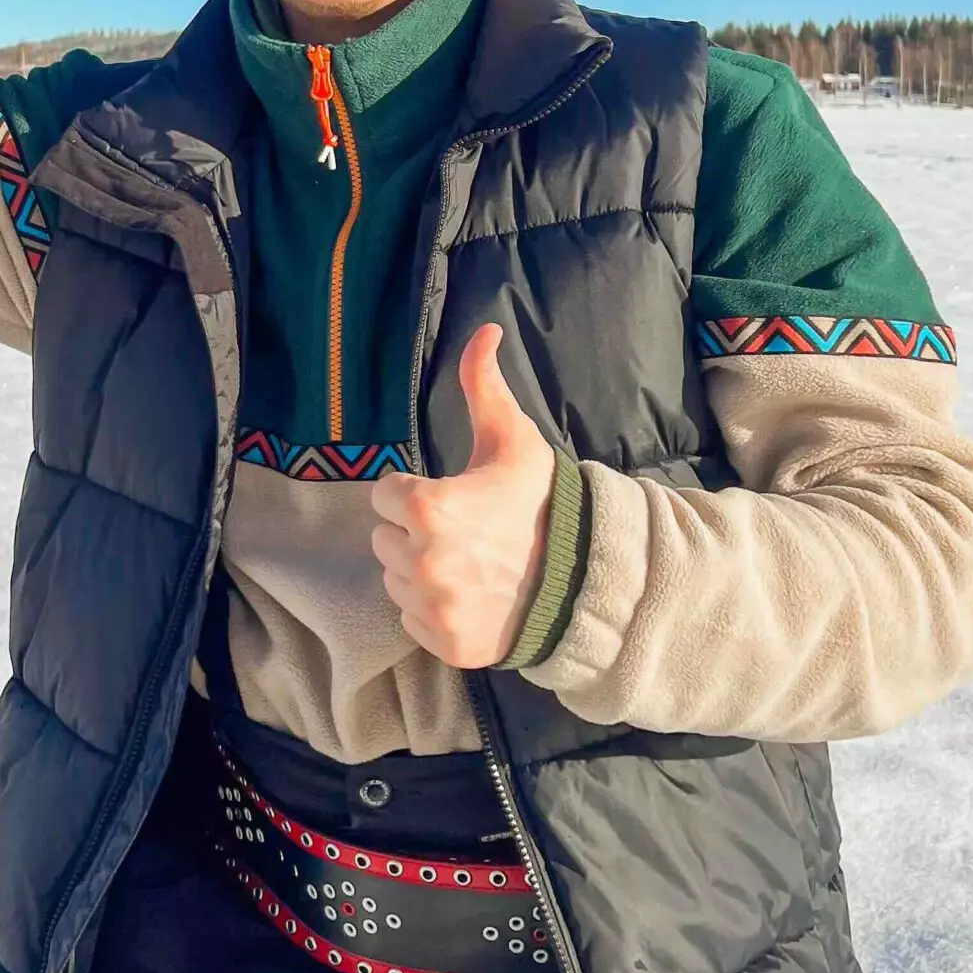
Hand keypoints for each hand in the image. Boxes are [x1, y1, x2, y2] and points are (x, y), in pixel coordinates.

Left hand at [369, 324, 556, 670]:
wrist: (587, 576)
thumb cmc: (541, 502)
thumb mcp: (512, 438)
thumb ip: (483, 384)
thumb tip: (484, 328)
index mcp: (427, 508)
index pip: (385, 496)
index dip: (414, 492)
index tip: (451, 496)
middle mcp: (422, 562)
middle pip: (386, 539)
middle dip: (415, 531)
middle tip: (463, 531)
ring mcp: (434, 608)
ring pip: (397, 580)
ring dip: (421, 570)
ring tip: (468, 562)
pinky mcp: (446, 644)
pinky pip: (414, 619)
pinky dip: (435, 610)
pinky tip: (471, 593)